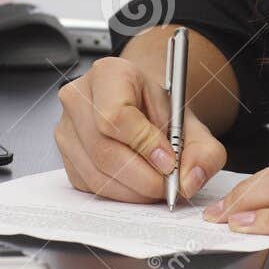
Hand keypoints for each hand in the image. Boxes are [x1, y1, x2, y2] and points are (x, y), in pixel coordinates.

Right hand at [54, 55, 226, 202]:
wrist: (141, 107)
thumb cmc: (159, 109)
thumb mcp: (191, 123)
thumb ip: (203, 151)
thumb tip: (189, 181)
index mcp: (109, 74)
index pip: (116, 115)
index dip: (145, 145)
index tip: (169, 162)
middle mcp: (79, 98)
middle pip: (104, 150)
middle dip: (144, 177)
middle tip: (170, 185)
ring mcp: (66, 128)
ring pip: (97, 174)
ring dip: (134, 191)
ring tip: (158, 184)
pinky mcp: (65, 156)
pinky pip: (91, 186)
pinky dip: (120, 194)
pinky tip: (138, 184)